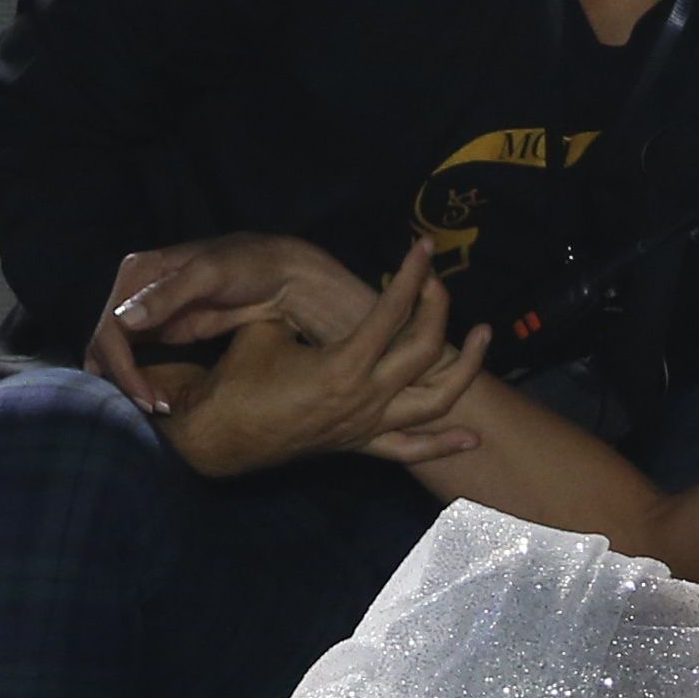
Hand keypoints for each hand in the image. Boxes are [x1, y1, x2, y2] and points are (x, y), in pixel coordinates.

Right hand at [89, 235, 350, 416]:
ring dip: (128, 383)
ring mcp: (148, 313)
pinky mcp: (163, 331)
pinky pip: (136, 360)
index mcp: (139, 272)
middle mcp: (135, 291)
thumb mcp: (210, 274)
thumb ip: (168, 295)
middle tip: (154, 408)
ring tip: (156, 407)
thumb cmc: (249, 265)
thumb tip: (124, 320)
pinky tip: (158, 400)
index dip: (120, 364)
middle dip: (124, 379)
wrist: (281, 276)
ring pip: (117, 355)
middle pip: (107, 343)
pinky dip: (139, 381)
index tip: (144, 396)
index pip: (111, 326)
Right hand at [158, 254, 487, 479]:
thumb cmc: (238, 379)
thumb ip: (299, 312)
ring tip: (481, 336)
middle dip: (437, 307)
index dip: (411, 275)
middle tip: (436, 281)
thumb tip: (315, 289)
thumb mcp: (265, 329)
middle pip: (424, 350)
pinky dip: (444, 444)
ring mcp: (367, 425)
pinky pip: (410, 450)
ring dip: (465, 369)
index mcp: (343, 366)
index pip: (391, 312)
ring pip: (435, 402)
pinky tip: (473, 436)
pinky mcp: (360, 444)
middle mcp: (364, 398)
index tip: (423, 247)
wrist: (216, 435)